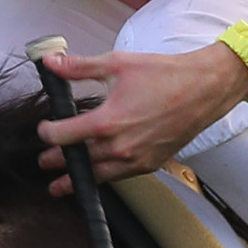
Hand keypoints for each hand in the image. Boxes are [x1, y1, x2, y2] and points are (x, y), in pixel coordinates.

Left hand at [37, 42, 247, 188]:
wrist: (204, 90)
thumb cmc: (164, 74)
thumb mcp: (117, 64)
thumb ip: (80, 67)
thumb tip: (51, 62)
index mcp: (107, 121)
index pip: (63, 135)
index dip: (47, 133)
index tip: (43, 129)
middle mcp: (119, 146)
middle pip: (78, 160)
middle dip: (58, 161)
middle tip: (44, 163)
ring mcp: (136, 159)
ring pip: (98, 175)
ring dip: (77, 179)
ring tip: (59, 185)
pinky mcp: (150, 164)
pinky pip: (120, 176)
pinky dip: (104, 176)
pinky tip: (97, 174)